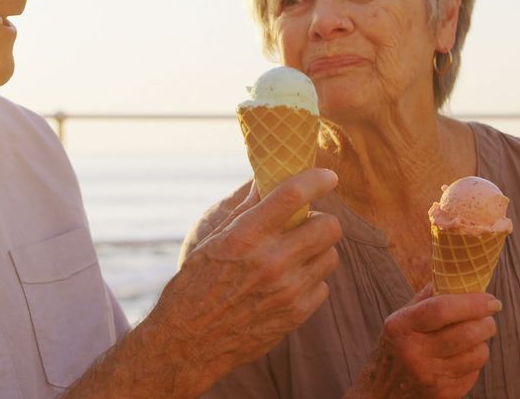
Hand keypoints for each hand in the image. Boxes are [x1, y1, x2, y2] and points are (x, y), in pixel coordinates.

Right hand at [146, 168, 341, 392]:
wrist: (188, 343)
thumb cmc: (194, 285)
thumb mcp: (212, 240)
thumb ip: (245, 209)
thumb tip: (264, 177)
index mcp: (245, 236)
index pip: (293, 195)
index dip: (317, 180)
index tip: (328, 176)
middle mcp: (270, 261)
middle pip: (329, 227)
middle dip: (321, 221)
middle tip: (306, 225)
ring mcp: (287, 291)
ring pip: (331, 255)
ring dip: (318, 251)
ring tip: (296, 255)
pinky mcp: (296, 315)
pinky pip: (324, 286)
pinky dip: (311, 281)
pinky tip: (290, 283)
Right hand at [349, 283, 500, 398]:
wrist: (381, 391)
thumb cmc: (397, 346)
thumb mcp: (401, 319)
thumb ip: (428, 297)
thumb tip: (458, 274)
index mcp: (402, 327)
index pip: (442, 309)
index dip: (472, 302)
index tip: (492, 299)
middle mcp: (414, 353)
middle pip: (467, 333)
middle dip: (487, 322)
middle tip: (488, 316)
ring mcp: (429, 377)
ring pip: (478, 354)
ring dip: (482, 342)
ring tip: (472, 337)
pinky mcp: (443, 395)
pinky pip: (475, 372)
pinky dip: (473, 361)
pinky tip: (460, 358)